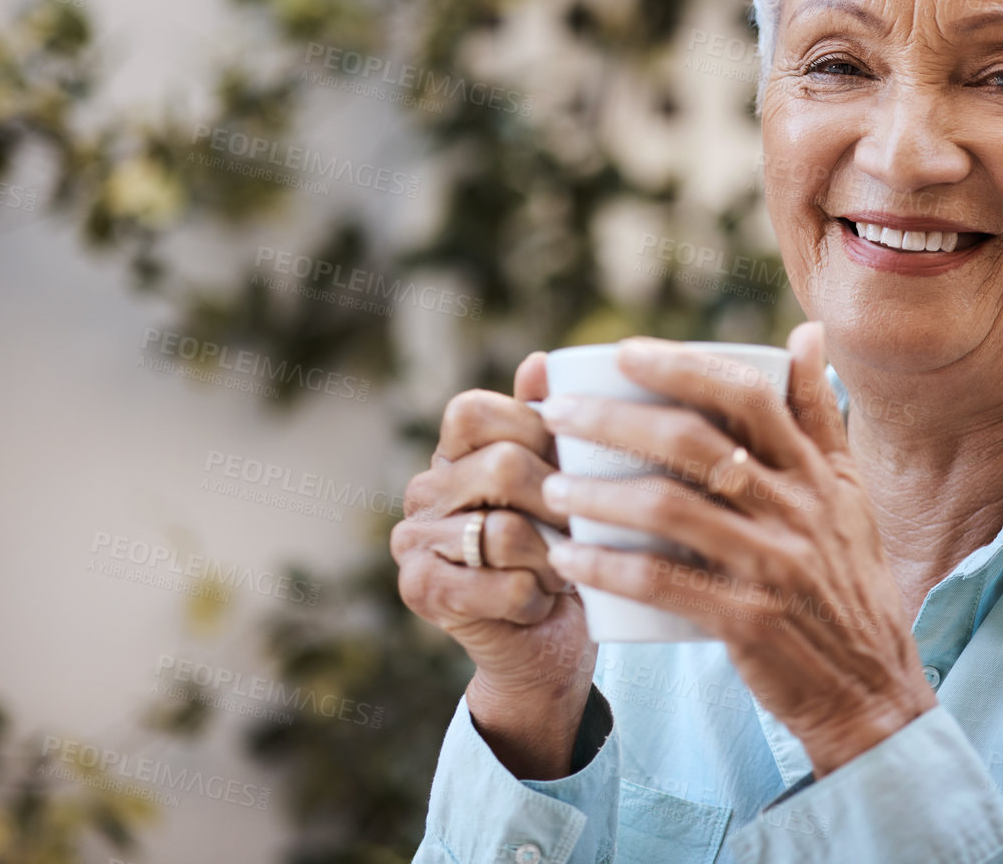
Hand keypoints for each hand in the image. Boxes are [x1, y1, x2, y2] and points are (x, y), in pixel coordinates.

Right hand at [391, 352, 595, 778]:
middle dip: (562, 499)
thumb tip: (543, 361)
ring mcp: (413, 542)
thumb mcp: (566, 480)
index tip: (574, 461)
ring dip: (556, 556)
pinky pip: (503, 584)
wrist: (549, 643)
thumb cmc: (566, 550)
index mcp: (454, 452)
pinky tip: (543, 602)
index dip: (533, 429)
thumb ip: (551, 423)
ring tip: (567, 569)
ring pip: (506, 531)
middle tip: (588, 526)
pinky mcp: (421, 592)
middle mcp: (423, 490)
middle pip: (501, 467)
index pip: (473, 411)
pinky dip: (539, 596)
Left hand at [537, 323, 936, 777]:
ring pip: (670, 508)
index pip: (748, 395)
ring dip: (599, 492)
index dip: (683, 366)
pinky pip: (664, 583)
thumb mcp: (849, 493)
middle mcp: (798, 509)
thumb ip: (821, 416)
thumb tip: (806, 331)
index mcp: (817, 472)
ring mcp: (773, 565)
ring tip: (553, 483)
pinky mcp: (749, 620)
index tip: (624, 351)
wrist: (870, 687)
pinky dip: (608, 566)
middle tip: (556, 412)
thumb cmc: (847, 583)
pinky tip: (568, 556)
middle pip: (694, 442)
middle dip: (615, 419)